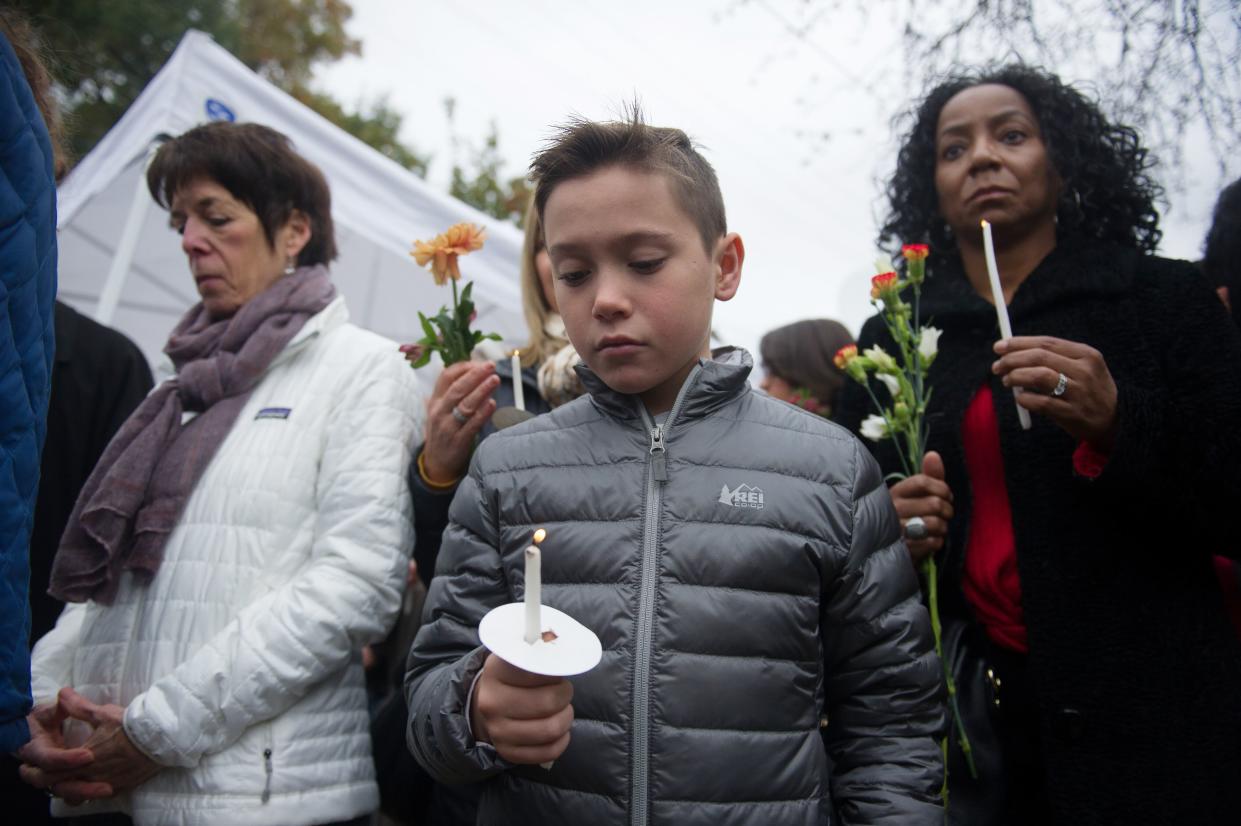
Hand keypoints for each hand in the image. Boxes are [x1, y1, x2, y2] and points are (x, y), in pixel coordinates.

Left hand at [24, 688, 160, 800]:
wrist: (162, 738)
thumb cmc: (132, 725)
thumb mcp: (104, 713)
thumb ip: (79, 707)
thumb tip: (62, 692)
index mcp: (83, 759)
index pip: (50, 772)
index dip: (38, 770)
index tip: (32, 765)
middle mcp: (92, 776)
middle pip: (60, 787)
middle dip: (50, 781)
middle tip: (43, 775)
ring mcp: (106, 784)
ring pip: (78, 796)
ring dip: (71, 789)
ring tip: (69, 779)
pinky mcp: (121, 787)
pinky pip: (98, 796)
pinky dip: (90, 791)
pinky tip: (92, 782)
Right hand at [421, 361, 500, 483]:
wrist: (436, 463)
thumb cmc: (444, 431)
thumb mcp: (442, 410)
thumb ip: (454, 392)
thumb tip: (474, 371)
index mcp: (435, 401)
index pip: (445, 377)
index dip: (463, 367)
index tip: (479, 362)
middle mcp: (439, 412)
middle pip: (457, 388)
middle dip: (475, 375)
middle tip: (490, 366)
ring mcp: (447, 427)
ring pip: (465, 405)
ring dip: (481, 390)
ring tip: (495, 380)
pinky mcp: (458, 441)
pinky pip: (471, 425)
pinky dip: (482, 413)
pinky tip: (492, 404)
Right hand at [470, 654, 573, 764]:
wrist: (489, 703)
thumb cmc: (515, 676)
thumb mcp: (521, 654)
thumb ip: (541, 649)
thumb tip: (565, 649)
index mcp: (495, 671)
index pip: (538, 670)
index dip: (555, 672)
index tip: (556, 672)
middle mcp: (492, 702)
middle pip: (548, 703)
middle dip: (565, 695)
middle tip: (563, 691)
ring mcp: (498, 730)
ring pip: (551, 729)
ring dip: (566, 718)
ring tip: (562, 709)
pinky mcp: (508, 752)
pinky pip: (549, 751)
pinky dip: (562, 740)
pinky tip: (559, 730)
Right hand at [889, 451, 953, 563]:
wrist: (884, 552)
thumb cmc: (905, 518)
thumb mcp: (914, 496)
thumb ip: (928, 476)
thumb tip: (933, 454)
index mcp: (894, 492)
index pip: (923, 481)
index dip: (942, 488)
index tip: (946, 496)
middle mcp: (892, 509)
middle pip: (934, 503)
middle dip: (947, 511)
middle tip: (945, 515)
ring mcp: (896, 530)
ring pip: (936, 523)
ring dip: (943, 528)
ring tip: (937, 529)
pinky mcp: (902, 549)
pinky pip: (933, 542)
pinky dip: (937, 543)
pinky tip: (929, 542)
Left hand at [993, 336, 1118, 449]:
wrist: (1115, 420)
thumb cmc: (1088, 390)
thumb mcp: (1082, 367)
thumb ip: (1053, 358)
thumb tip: (1012, 351)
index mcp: (1086, 354)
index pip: (1046, 342)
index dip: (1019, 343)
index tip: (999, 346)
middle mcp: (1084, 370)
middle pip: (1039, 356)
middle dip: (1012, 359)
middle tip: (997, 366)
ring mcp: (1079, 392)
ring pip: (1039, 376)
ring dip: (1016, 376)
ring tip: (1007, 381)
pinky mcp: (1072, 413)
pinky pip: (1040, 402)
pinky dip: (1024, 399)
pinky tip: (1020, 398)